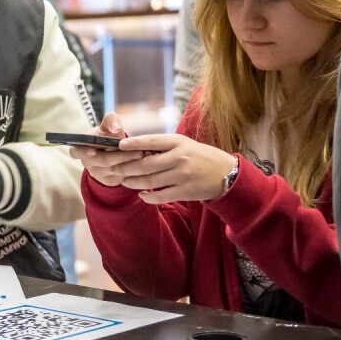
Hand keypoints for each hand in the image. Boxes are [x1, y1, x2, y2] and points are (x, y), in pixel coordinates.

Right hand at [70, 112, 140, 185]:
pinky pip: (121, 177)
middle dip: (120, 155)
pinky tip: (141, 163)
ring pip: (113, 170)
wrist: (111, 150)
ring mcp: (98, 173)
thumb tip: (116, 129)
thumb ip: (111, 120)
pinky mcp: (109, 181)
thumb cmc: (107, 134)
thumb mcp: (107, 125)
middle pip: (102, 161)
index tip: (92, 151)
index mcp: (81, 147)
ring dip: (128, 163)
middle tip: (137, 151)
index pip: (75, 151)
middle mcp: (87, 161)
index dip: (83, 152)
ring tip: (141, 155)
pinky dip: (132, 170)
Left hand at [114, 133, 237, 203]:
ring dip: (134, 182)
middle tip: (114, 169)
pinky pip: (161, 196)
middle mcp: (180, 157)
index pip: (151, 141)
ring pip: (151, 181)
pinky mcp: (186, 191)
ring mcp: (183, 175)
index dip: (133, 144)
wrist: (226, 173)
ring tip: (124, 181)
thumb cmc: (199, 156)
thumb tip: (135, 147)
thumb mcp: (183, 144)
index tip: (119, 146)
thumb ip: (162, 146)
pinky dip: (148, 197)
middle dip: (127, 168)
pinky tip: (141, 195)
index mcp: (178, 142)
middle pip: (146, 164)